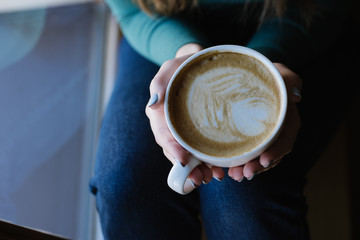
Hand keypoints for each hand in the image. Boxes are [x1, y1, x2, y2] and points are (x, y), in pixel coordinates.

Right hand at [145, 44, 224, 186]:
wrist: (198, 65)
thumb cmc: (183, 65)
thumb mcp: (170, 68)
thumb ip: (159, 83)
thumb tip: (152, 104)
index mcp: (159, 113)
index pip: (162, 135)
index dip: (171, 149)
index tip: (183, 161)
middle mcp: (169, 126)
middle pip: (174, 151)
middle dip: (186, 168)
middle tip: (202, 179)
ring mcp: (182, 131)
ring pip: (186, 155)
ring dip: (197, 169)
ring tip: (213, 177)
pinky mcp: (195, 132)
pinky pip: (198, 150)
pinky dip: (206, 162)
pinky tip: (217, 169)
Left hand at [228, 63, 301, 180]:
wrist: (248, 76)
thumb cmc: (265, 73)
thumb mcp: (277, 71)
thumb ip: (289, 78)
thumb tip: (297, 96)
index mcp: (287, 118)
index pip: (285, 139)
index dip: (277, 151)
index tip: (264, 160)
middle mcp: (277, 131)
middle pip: (272, 154)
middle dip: (260, 166)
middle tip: (244, 174)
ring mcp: (264, 137)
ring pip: (261, 158)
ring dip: (249, 169)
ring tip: (235, 176)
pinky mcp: (252, 139)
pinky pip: (249, 155)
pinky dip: (241, 164)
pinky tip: (229, 171)